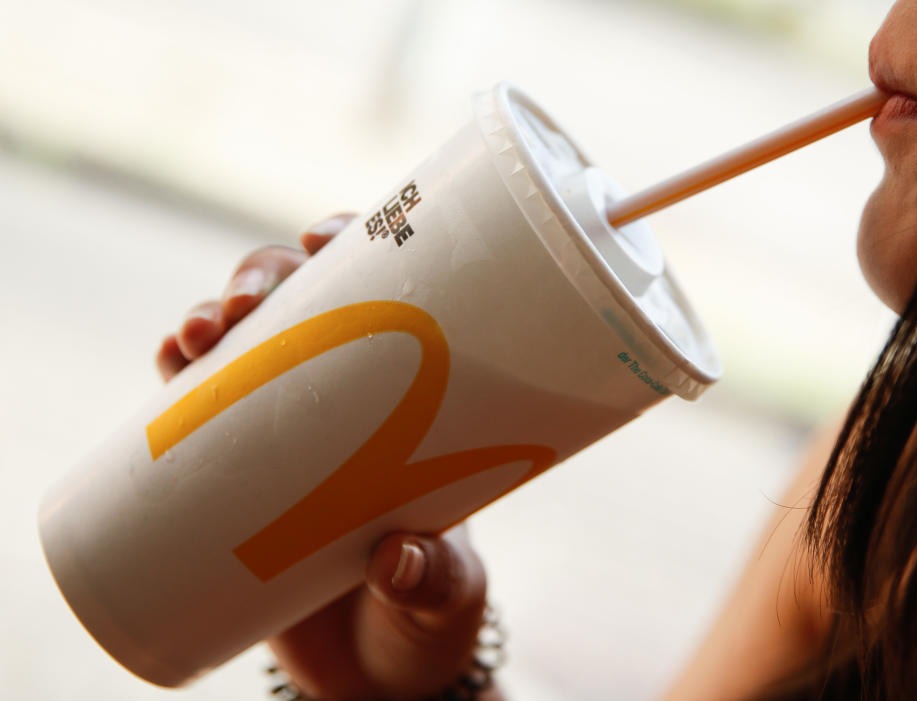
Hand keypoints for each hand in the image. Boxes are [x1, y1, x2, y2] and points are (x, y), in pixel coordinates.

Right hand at [156, 215, 495, 699]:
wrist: (375, 676)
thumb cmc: (426, 619)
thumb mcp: (444, 595)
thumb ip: (431, 581)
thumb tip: (395, 560)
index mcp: (413, 403)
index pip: (385, 296)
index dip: (350, 246)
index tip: (324, 233)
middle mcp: (346, 399)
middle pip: (302, 300)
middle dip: (266, 274)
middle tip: (251, 298)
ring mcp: (289, 432)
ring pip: (243, 342)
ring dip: (213, 316)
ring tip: (201, 333)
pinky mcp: (241, 474)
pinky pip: (199, 405)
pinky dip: (179, 374)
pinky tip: (171, 358)